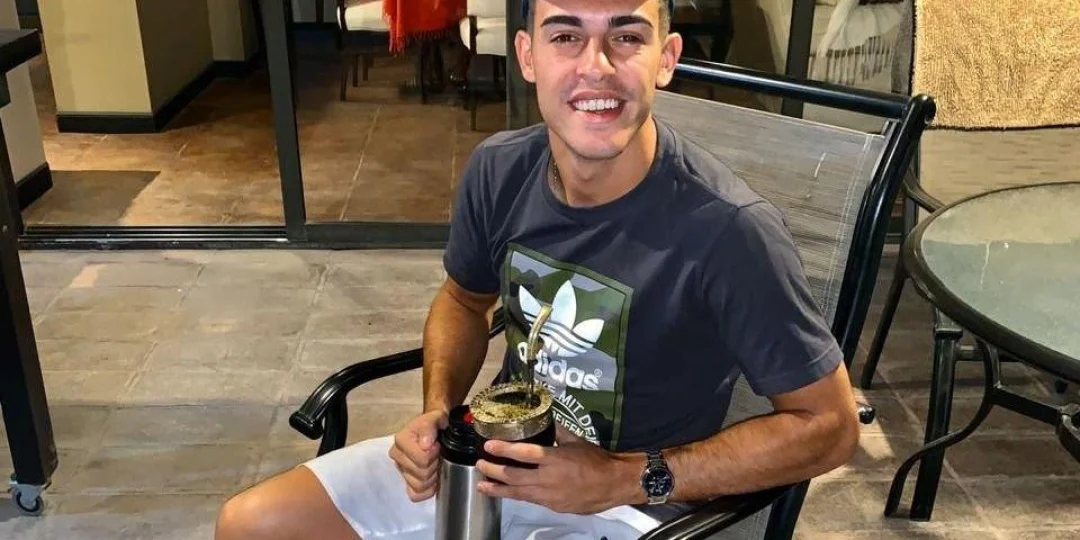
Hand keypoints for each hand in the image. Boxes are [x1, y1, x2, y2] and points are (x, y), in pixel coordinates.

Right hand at [388, 410, 448, 501]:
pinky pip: (415, 495)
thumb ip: (429, 426)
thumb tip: (425, 443)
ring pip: (419, 486)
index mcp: (401, 440)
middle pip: (422, 474)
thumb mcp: (435, 418)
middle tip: (437, 455)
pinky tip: (432, 478)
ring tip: (435, 464)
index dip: (434, 453)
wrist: (433, 430)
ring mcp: (401, 470)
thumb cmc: (434, 425)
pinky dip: (427, 489)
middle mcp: (397, 455)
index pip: (422, 459)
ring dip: (432, 477)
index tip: (437, 445)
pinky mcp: (406, 482)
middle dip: (434, 465)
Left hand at [475, 425, 641, 514]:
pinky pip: (531, 500)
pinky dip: (517, 495)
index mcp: (555, 458)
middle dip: (493, 471)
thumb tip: (545, 419)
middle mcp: (549, 478)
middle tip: (479, 465)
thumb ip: (557, 431)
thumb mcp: (576, 441)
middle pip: (514, 476)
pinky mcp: (554, 506)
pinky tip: (506, 493)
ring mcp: (550, 495)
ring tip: (482, 486)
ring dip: (498, 489)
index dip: (504, 449)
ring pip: (518, 493)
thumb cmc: (596, 459)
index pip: (524, 453)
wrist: (615, 483)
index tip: (488, 445)